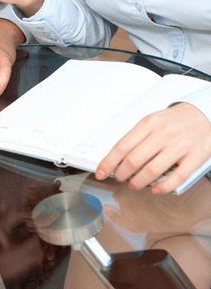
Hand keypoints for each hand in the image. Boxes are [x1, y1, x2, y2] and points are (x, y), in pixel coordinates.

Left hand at [95, 103, 210, 193]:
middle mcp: (163, 134)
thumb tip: (116, 158)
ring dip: (138, 182)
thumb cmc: (174, 121)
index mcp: (148, 124)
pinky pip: (177, 177)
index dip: (108, 163)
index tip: (101, 172)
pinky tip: (155, 189)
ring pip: (152, 171)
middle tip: (119, 178)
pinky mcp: (195, 157)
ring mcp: (180, 146)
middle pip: (134, 160)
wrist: (204, 114)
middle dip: (121, 174)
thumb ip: (135, 138)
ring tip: (134, 184)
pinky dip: (163, 187)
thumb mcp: (151, 122)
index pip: (121, 146)